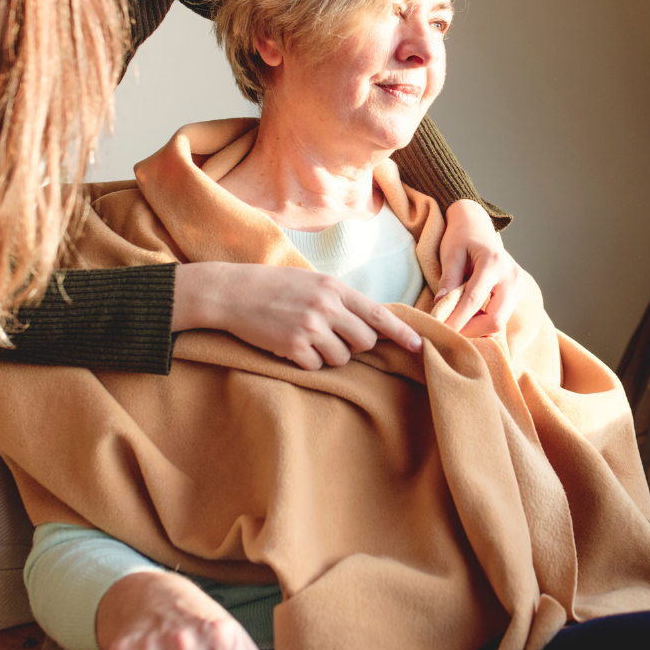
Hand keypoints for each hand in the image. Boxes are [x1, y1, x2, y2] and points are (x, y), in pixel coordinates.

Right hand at [172, 262, 422, 369]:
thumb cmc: (272, 286)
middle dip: (354, 346)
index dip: (401, 333)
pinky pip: (315, 367)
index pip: (378, 314)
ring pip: (341, 358)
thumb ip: (339, 299)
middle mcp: (326, 306)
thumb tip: (370, 324)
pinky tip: (289, 346)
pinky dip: (306, 362)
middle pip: (364, 342)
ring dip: (327, 355)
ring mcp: (309, 327)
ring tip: (305, 339)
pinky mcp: (292, 347)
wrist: (232, 292)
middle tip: (332, 338)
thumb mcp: (311, 282)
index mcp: (334, 288)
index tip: (418, 346)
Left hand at [436, 200, 524, 336]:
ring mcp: (519, 286)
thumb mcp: (450, 254)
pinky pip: (503, 316)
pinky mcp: (518, 293)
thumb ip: (448, 281)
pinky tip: (469, 316)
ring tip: (456, 320)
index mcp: (493, 263)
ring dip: (477, 328)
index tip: (440, 329)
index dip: (456, 319)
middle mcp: (511, 276)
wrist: (477, 226)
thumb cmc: (461, 237)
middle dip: (470, 330)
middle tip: (448, 330)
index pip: (474, 301)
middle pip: (495, 320)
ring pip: (500, 322)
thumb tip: (441, 308)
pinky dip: (484, 322)